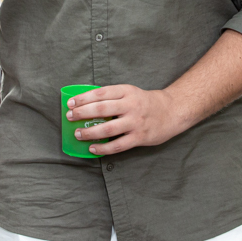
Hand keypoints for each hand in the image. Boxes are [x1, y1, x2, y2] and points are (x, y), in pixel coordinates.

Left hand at [66, 85, 189, 154]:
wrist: (171, 111)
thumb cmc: (145, 102)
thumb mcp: (131, 92)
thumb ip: (112, 97)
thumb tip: (85, 105)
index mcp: (127, 91)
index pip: (101, 93)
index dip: (83, 98)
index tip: (70, 103)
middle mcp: (131, 105)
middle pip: (101, 109)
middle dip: (82, 113)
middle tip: (70, 117)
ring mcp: (135, 122)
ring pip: (108, 129)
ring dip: (90, 133)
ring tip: (78, 134)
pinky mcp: (139, 137)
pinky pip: (118, 146)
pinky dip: (103, 149)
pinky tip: (92, 149)